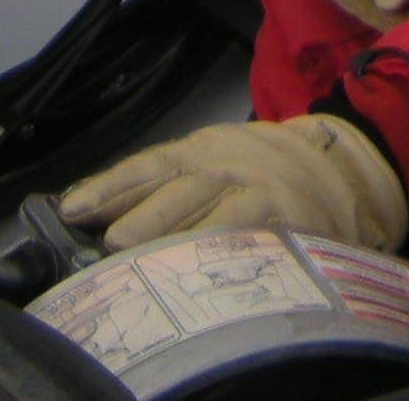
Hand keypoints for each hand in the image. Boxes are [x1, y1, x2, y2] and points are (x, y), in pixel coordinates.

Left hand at [60, 115, 407, 251]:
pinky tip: (194, 259)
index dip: (108, 186)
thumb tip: (101, 222)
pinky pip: (245, 228)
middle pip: (172, 185)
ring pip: (205, 207)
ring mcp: (253, 184)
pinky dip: (218, 242)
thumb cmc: (262, 176)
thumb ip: (167, 191)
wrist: (337, 169)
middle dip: (136, 212)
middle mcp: (222, 160)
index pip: (147, 165)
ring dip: (168, 232)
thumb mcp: (213, 168)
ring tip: (135, 253)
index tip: (72, 208)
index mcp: (199, 150)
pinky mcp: (281, 210)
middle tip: (106, 240)